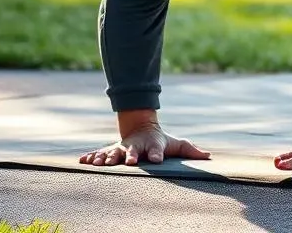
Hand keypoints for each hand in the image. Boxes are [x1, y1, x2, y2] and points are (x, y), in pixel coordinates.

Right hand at [79, 120, 209, 167]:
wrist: (141, 128)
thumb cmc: (161, 141)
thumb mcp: (177, 144)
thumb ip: (191, 150)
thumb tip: (209, 156)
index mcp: (153, 145)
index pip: (157, 149)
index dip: (157, 154)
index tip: (157, 159)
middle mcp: (136, 146)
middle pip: (132, 151)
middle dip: (130, 156)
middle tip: (129, 162)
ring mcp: (122, 148)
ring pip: (113, 152)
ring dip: (107, 157)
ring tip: (100, 163)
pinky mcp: (112, 151)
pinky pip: (99, 154)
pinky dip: (91, 156)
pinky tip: (82, 161)